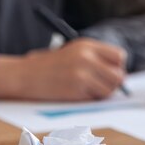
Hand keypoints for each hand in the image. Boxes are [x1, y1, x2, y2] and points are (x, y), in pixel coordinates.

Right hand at [0, 38, 126, 100]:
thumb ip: (96, 58)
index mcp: (87, 45)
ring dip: (103, 93)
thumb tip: (120, 74)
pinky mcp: (76, 90)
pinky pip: (96, 99)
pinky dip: (91, 99)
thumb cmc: (49, 65)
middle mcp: (87, 58)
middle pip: (118, 75)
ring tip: (88, 90)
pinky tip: (78, 94)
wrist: (24, 75)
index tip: (109, 72)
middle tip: (102, 86)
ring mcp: (82, 74)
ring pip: (109, 89)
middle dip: (113, 83)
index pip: (119, 56)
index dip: (117, 66)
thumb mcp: (73, 52)